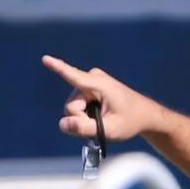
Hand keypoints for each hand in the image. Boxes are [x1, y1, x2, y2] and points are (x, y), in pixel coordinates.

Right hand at [42, 55, 165, 146]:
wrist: (144, 115)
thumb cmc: (130, 121)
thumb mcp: (109, 130)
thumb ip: (84, 128)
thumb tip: (62, 124)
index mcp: (99, 84)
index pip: (73, 76)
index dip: (58, 67)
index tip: (45, 58)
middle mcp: (91, 78)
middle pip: (72, 106)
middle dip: (82, 119)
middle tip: (103, 123)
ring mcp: (89, 81)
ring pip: (73, 108)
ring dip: (85, 118)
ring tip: (104, 118)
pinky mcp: (88, 87)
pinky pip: (78, 105)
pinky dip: (86, 114)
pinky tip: (99, 114)